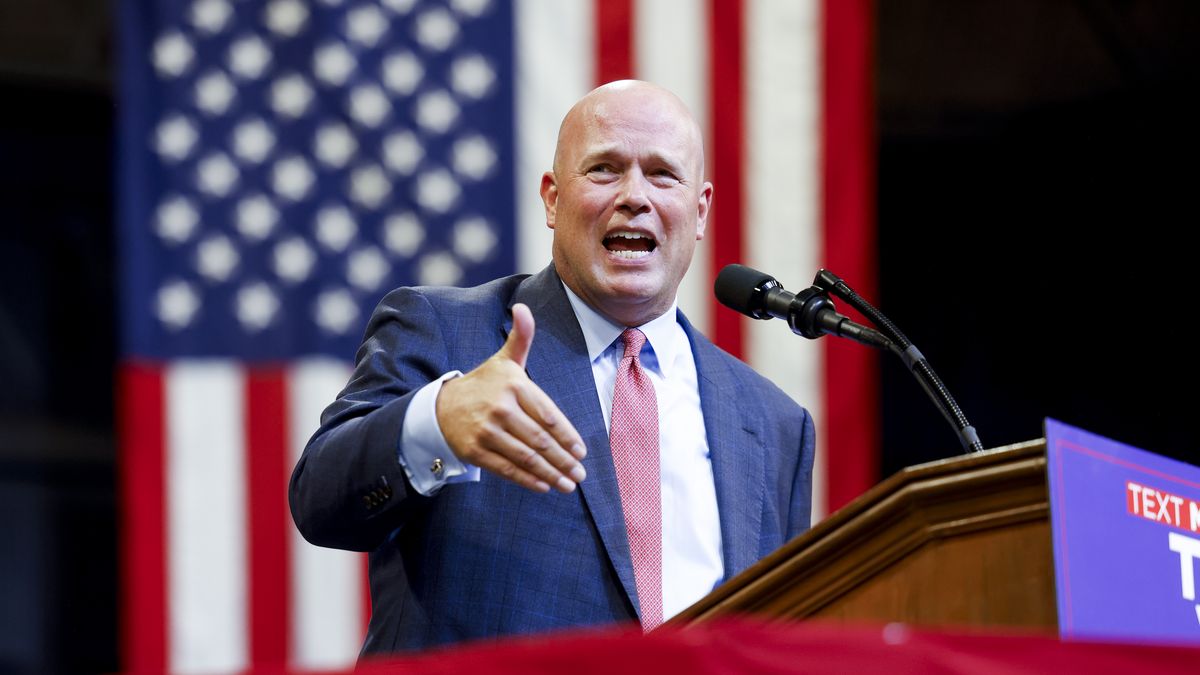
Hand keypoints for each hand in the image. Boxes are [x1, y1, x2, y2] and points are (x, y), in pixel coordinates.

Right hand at [435, 303, 587, 492]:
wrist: (441, 406)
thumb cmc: (483, 384)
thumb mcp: (504, 360)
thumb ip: (521, 337)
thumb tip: (522, 308)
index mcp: (513, 385)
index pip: (549, 416)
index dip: (568, 437)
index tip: (581, 452)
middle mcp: (500, 408)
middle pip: (540, 440)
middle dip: (564, 460)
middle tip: (580, 473)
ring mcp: (487, 431)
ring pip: (526, 457)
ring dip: (551, 474)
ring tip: (568, 484)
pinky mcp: (475, 451)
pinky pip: (507, 469)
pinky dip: (527, 480)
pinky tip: (544, 486)